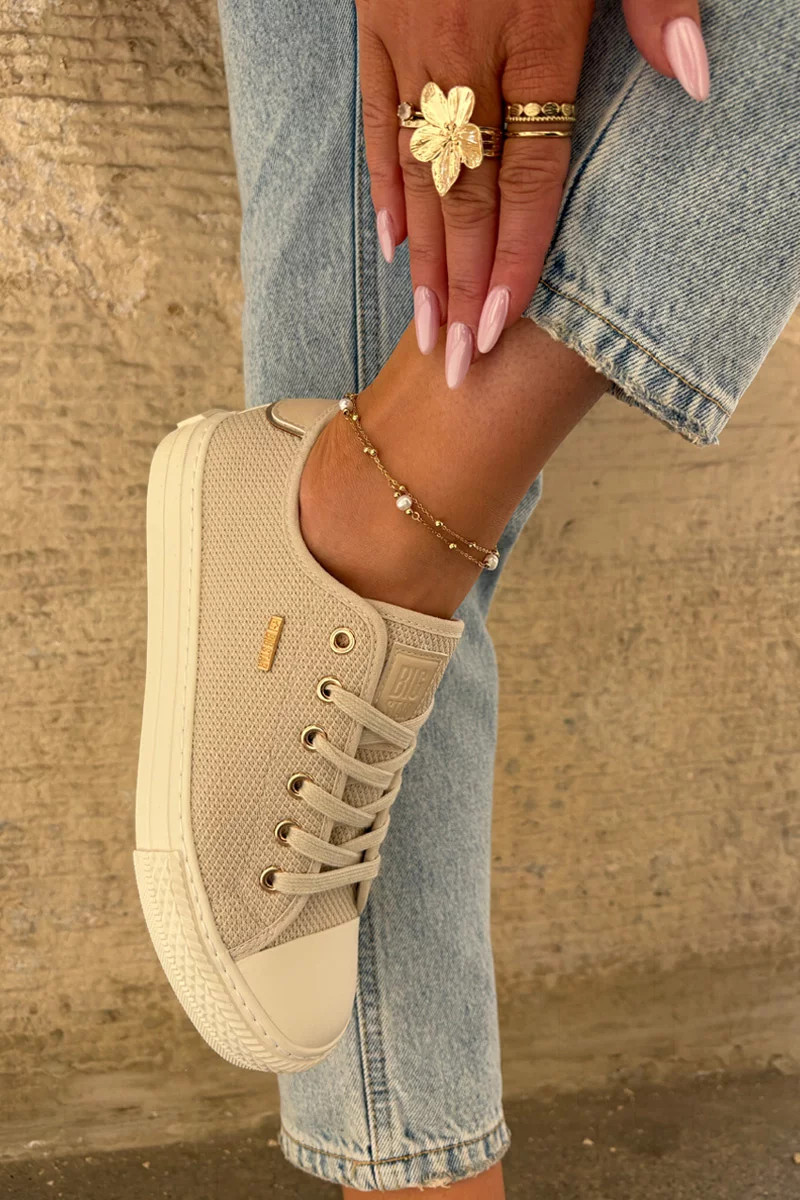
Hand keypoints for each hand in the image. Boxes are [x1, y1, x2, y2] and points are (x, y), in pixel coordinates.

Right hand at [356, 0, 709, 387]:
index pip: (527, 169)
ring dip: (422, 259)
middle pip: (464, 190)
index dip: (514, 253)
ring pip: (416, 170)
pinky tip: (394, 247)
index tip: (501, 324)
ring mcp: (410, 39)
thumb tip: (695, 80)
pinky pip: (374, 121)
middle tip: (455, 360)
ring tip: (424, 329)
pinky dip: (384, 187)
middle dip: (459, 284)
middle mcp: (464, 45)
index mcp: (534, 23)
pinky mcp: (374, 26)